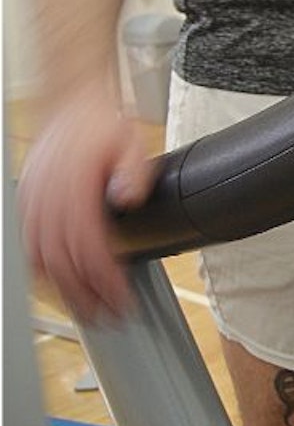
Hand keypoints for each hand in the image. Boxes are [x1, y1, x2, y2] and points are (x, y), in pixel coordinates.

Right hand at [18, 89, 157, 323]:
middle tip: (108, 319)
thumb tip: (129, 198)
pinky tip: (56, 287)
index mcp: (75, 190)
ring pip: (43, 261)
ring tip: (86, 313)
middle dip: (86, 297)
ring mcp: (34, 205)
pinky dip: (41, 273)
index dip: (105, 280)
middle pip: (64, 263)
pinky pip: (28, 248)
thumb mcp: (130, 141)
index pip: (90, 248)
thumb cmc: (100, 126)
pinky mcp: (28, 206)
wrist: (69, 106)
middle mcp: (50, 202)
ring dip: (64, 292)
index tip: (122, 301)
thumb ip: (133, 171)